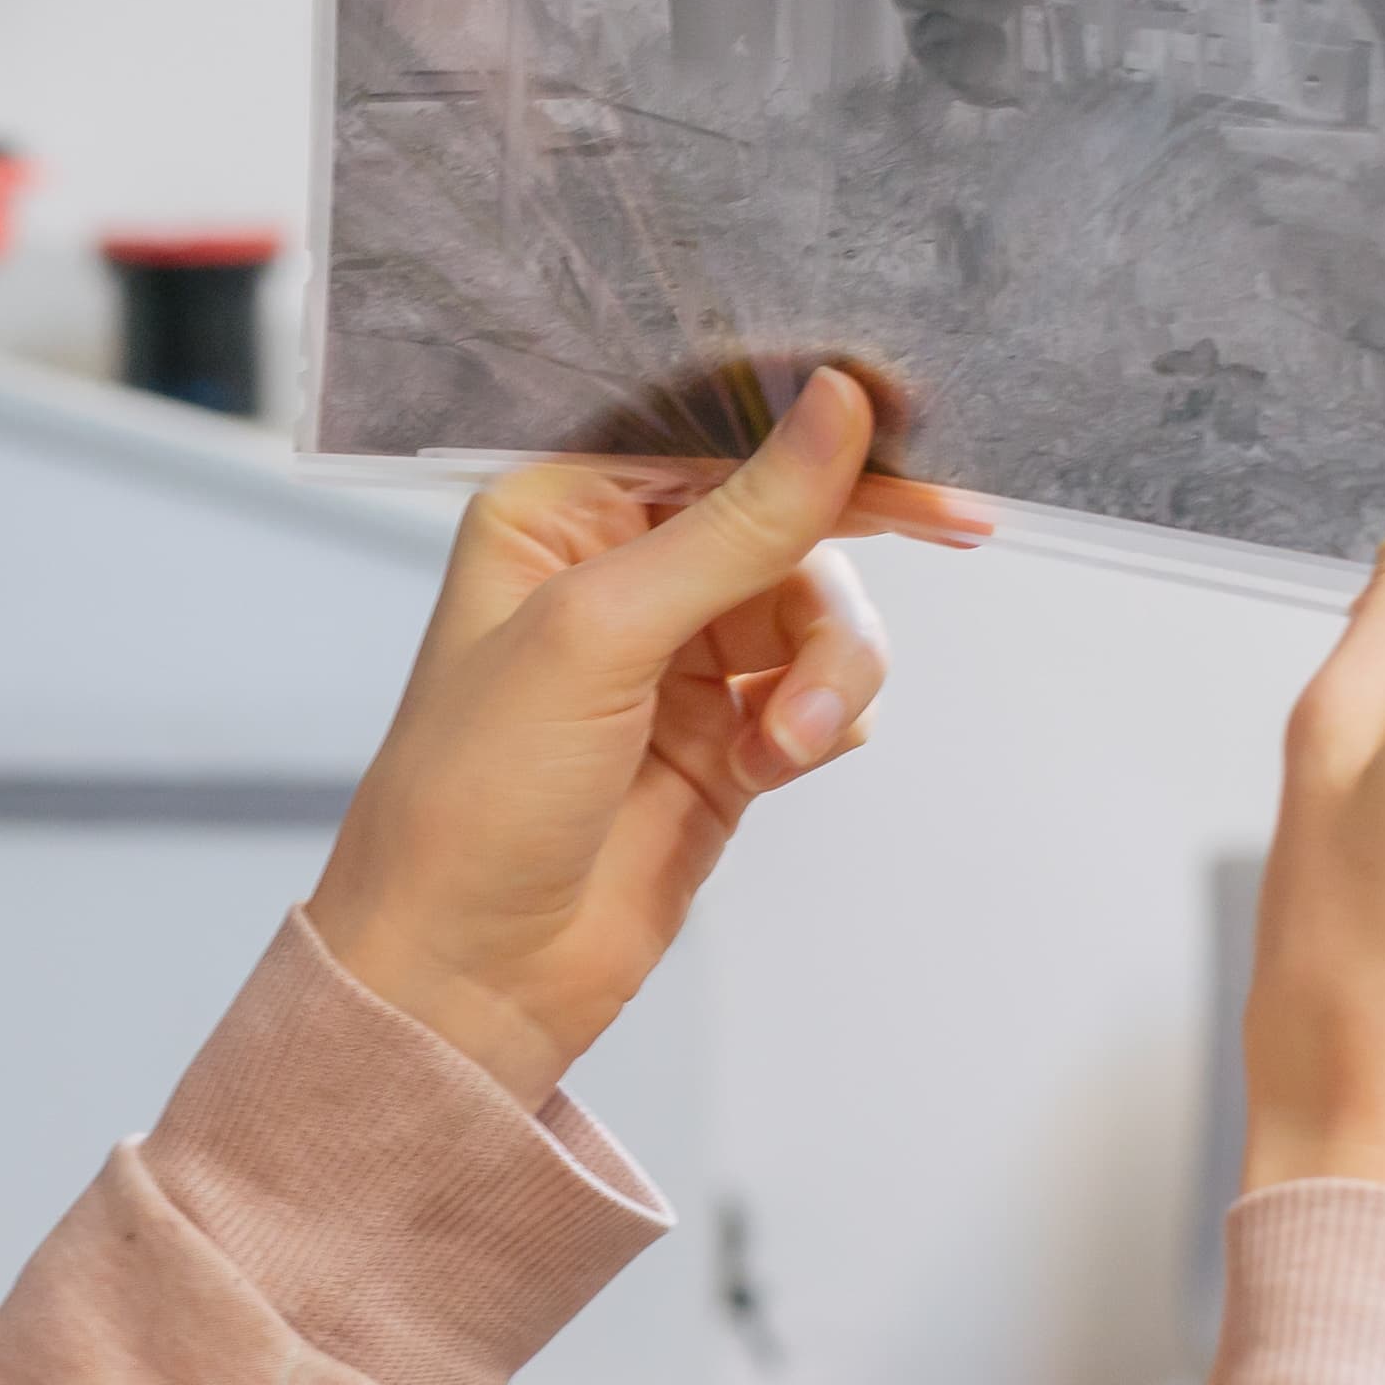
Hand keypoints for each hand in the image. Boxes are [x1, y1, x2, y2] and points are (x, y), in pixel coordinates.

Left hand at [310, 371, 991, 1106]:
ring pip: (818, 618)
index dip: (821, 452)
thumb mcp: (603, 634)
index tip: (917, 472)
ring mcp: (676, 660)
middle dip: (821, 608)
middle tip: (826, 677)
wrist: (466, 975)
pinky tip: (771, 768)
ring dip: (823, 680)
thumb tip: (838, 409)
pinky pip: (822, 695)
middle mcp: (621, 572)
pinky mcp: (723, 740)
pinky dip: (820, 726)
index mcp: (561, 512)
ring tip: (777, 750)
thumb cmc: (473, 798)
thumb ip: (736, 523)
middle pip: (790, 530)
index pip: (719, 440)